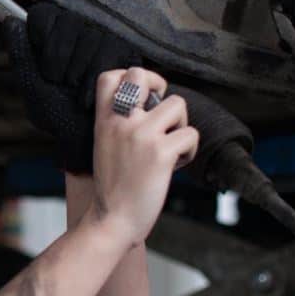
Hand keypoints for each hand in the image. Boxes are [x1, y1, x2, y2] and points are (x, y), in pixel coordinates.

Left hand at [2, 3, 141, 172]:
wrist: (85, 137)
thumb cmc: (58, 114)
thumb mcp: (33, 86)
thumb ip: (20, 54)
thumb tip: (11, 22)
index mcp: (52, 37)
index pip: (44, 15)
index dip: (42, 40)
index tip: (43, 66)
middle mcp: (78, 32)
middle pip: (67, 22)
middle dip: (59, 60)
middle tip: (60, 83)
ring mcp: (102, 38)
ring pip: (89, 37)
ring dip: (77, 72)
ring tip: (75, 90)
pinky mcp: (124, 50)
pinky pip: (107, 51)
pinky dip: (93, 78)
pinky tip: (88, 95)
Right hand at [90, 67, 198, 244]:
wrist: (112, 221)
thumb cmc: (113, 188)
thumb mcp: (105, 147)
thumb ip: (120, 123)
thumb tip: (151, 104)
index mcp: (104, 121)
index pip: (110, 76)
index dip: (132, 76)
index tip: (143, 95)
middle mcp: (121, 123)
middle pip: (142, 75)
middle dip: (160, 88)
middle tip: (162, 115)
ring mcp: (141, 136)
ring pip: (178, 104)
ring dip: (180, 126)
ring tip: (169, 148)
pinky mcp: (161, 153)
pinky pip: (190, 134)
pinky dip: (189, 151)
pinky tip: (174, 166)